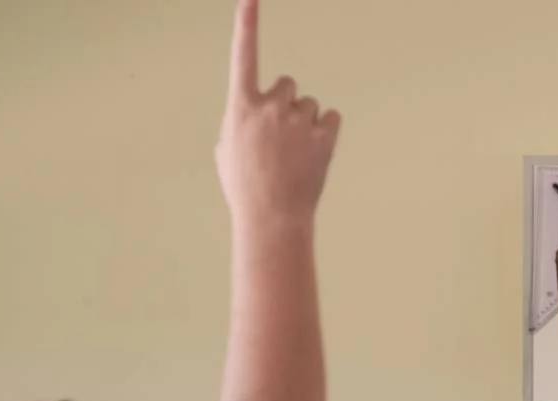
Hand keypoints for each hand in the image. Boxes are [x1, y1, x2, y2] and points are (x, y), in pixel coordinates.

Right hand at [215, 0, 339, 224]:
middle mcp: (270, 106)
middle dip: (287, 103)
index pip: (243, 56)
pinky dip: (325, 132)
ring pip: (310, 104)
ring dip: (306, 122)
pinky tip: (314, 155)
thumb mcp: (227, 149)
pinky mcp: (323, 136)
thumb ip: (241, 119)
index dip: (246, 24)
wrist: (272, 219)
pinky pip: (331, 118)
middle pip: (288, 83)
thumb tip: (255, 112)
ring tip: (295, 155)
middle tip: (281, 137)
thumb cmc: (244, 186)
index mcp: (240, 107)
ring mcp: (298, 121)